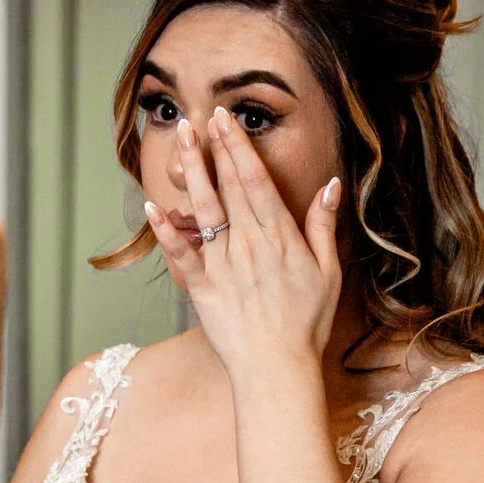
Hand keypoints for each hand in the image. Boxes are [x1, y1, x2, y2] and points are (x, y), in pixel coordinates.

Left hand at [141, 107, 341, 376]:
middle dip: (214, 146)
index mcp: (279, 236)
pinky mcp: (201, 287)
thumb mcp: (328, 272)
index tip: (227, 120)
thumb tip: (331, 186)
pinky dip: (164, 228)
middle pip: (228, 184)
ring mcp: (222, 264)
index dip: (239, 146)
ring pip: (203, 207)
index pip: (254, 179)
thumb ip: (324, 226)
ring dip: (191, 170)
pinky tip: (152, 204)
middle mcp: (248, 243)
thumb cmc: (306, 324)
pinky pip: (179, 252)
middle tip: (202, 114)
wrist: (278, 368)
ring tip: (179, 138)